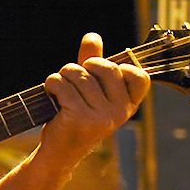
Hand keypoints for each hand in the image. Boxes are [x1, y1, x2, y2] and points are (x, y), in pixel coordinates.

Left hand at [41, 33, 149, 165]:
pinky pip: (62, 84)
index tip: (100, 75)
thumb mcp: (90, 91)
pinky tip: (51, 94)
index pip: (138, 75)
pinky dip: (52, 84)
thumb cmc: (76, 118)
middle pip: (105, 67)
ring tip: (59, 89)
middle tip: (73, 78)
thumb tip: (92, 36)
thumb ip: (93, 63)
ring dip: (62, 76)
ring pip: (79, 73)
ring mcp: (101, 116)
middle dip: (83, 66)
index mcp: (128, 105)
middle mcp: (119, 112)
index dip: (117, 66)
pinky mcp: (79, 118)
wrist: (59, 153)